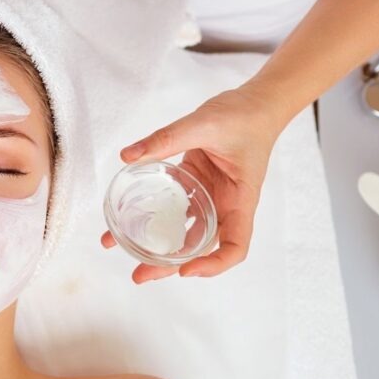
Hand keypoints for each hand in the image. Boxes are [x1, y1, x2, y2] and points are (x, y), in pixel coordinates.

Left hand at [101, 84, 291, 283]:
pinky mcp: (195, 186)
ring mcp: (209, 198)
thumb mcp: (205, 123)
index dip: (213, 265)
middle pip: (201, 247)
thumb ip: (167, 138)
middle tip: (139, 275)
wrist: (255, 103)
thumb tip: (129, 155)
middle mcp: (225, 205)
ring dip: (156, 245)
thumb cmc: (245, 116)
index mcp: (240, 199)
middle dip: (170, 265)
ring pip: (184, 232)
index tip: (186, 269)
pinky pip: (174, 208)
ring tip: (123, 251)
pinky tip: (127, 218)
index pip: (236, 246)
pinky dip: (153, 216)